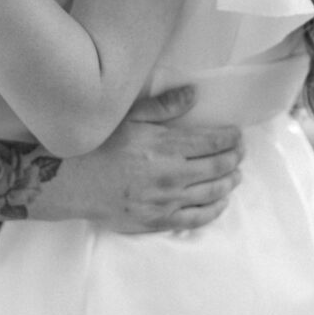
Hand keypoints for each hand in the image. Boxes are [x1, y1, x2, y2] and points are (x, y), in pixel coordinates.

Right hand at [44, 86, 243, 232]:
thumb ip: (164, 106)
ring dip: (229, 182)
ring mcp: (167, 201)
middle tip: (240, 152)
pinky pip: (197, 219)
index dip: (231, 138)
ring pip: (212, 193)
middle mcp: (172, 175)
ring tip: (236, 175)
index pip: (213, 142)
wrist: (73, 182)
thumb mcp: (131, 117)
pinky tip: (221, 202)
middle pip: (218, 167)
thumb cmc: (101, 146)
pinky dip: (214, 210)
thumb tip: (193, 94)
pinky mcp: (158, 221)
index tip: (237, 135)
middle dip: (235, 158)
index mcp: (167, 146)